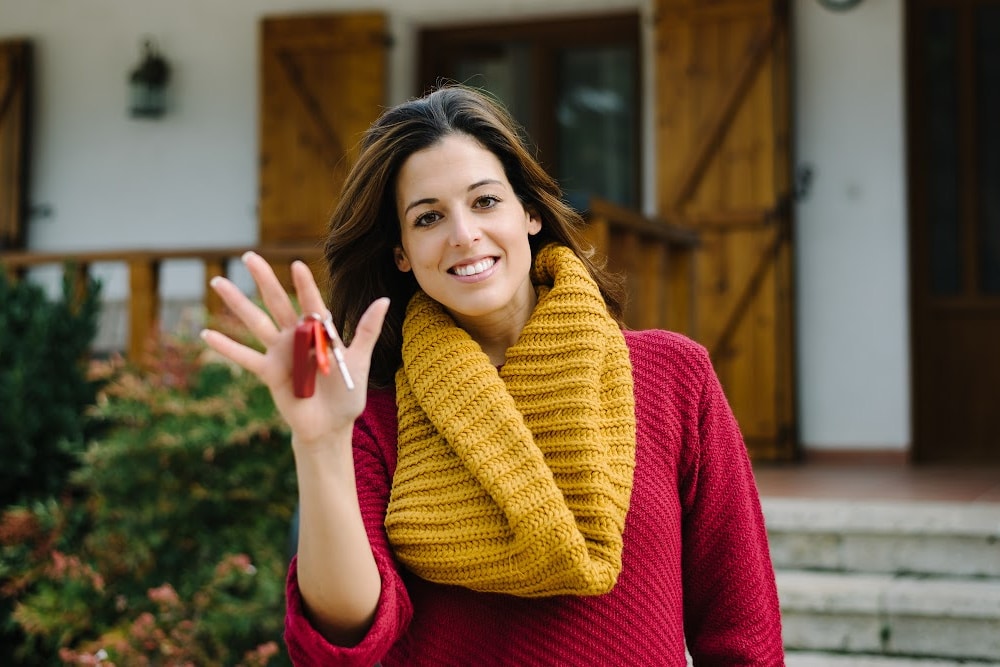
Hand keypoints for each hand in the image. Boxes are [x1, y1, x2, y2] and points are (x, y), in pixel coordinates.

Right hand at [200, 251, 388, 449]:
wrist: (331, 426)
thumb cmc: (348, 393)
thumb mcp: (360, 361)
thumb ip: (367, 330)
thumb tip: (384, 300)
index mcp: (319, 331)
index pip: (311, 302)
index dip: (304, 286)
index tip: (297, 265)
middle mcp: (296, 336)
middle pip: (277, 302)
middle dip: (263, 279)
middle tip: (248, 256)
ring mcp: (279, 353)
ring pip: (255, 322)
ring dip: (236, 303)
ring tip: (217, 281)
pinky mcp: (268, 372)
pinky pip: (245, 357)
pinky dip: (226, 347)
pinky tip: (206, 334)